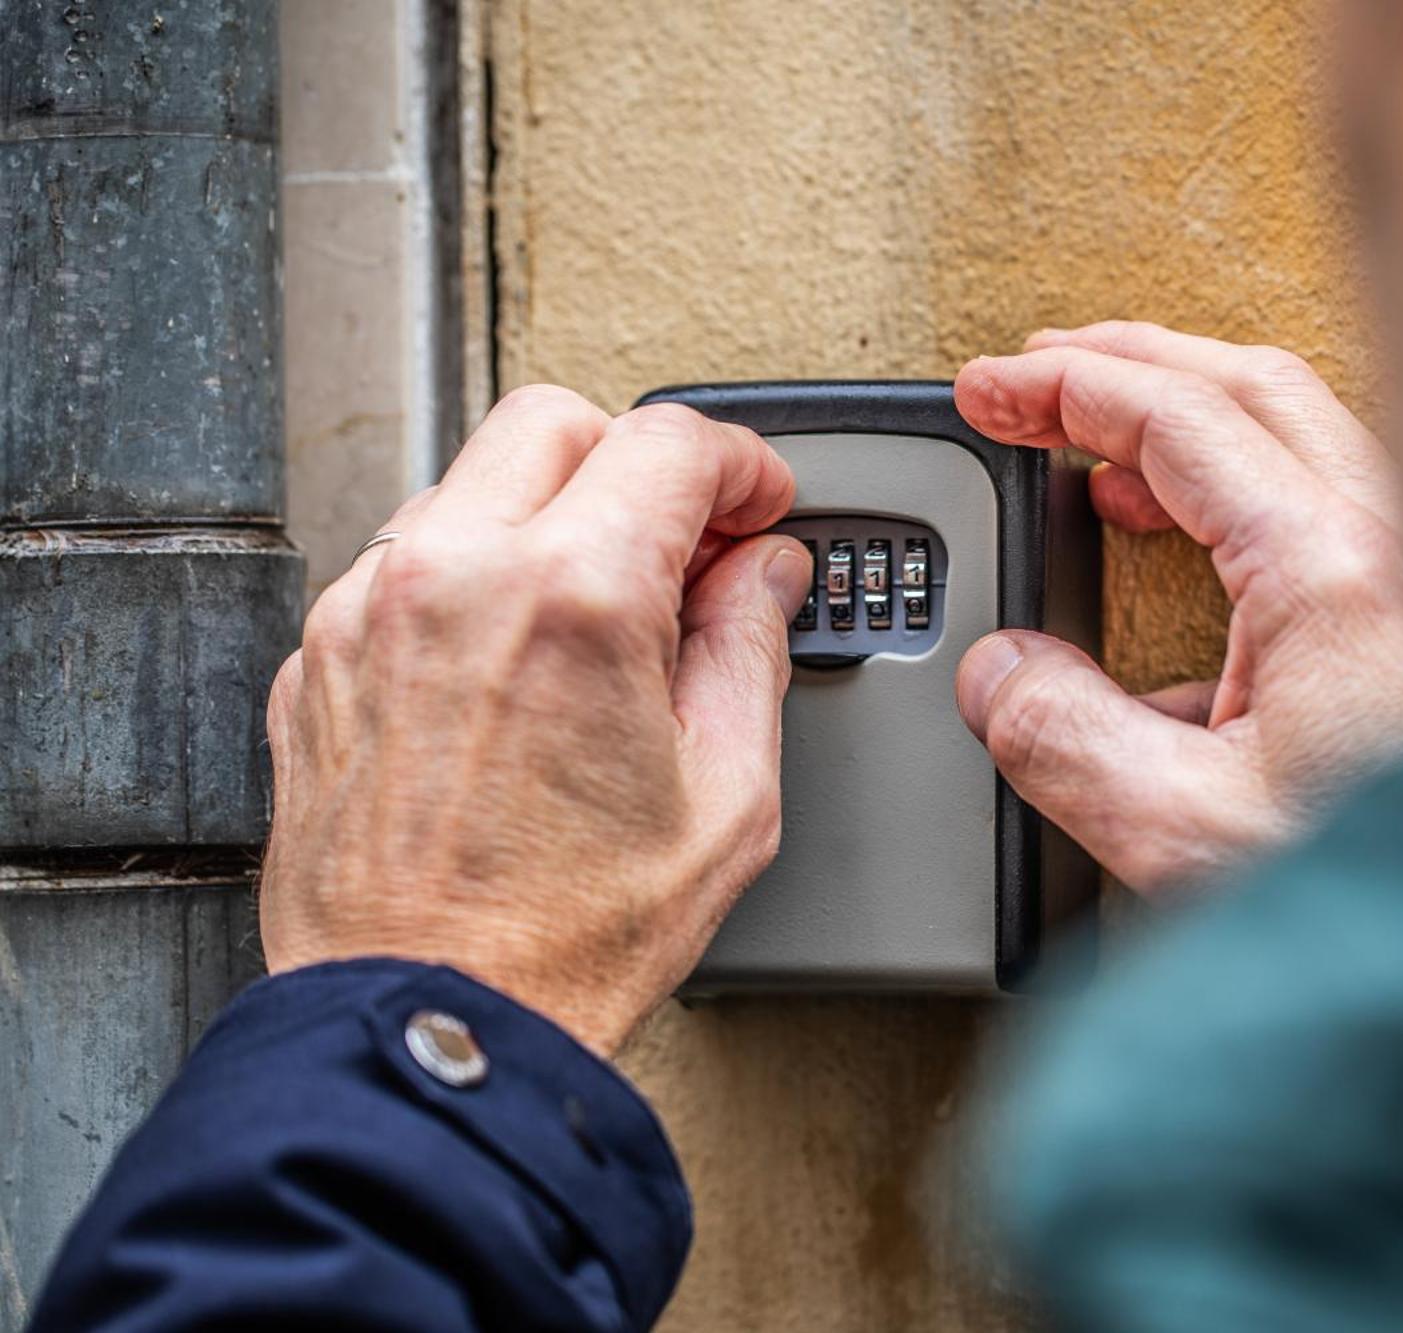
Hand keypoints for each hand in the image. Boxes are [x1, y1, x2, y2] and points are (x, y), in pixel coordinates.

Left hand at [260, 388, 810, 1054]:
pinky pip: (406, 563)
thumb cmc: (566, 939)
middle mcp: (452, 578)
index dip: (741, 464)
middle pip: (556, 422)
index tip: (758, 504)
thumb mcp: (726, 795)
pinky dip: (472, 580)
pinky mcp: (320, 658)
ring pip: (470, 483)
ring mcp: (367, 613)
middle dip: (635, 463)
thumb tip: (764, 576)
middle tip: (685, 543)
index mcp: (571, 598)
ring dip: (548, 517)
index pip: (670, 442)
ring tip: (598, 616)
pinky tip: (516, 663)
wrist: (428, 1023)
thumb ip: (751, 649)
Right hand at [953, 322, 1402, 893]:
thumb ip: (1067, 742)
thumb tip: (999, 676)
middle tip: (1039, 374)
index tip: (990, 390)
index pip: (1176, 416)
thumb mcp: (1192, 834)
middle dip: (1129, 363)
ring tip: (1101, 462)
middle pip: (1249, 387)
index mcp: (1332, 568)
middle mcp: (1399, 547)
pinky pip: (1327, 528)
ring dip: (1189, 429)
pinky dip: (1238, 514)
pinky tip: (1183, 592)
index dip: (1063, 386)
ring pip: (1299, 445)